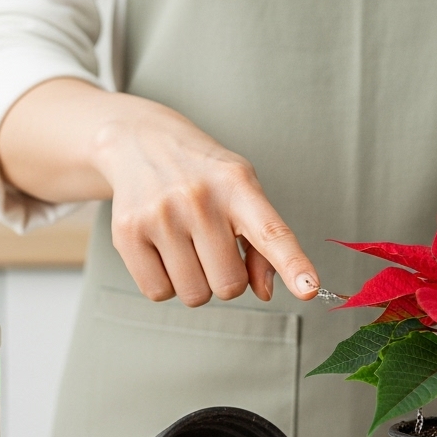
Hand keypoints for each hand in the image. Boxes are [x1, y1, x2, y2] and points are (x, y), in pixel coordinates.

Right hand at [95, 106, 319, 305]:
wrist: (139, 142)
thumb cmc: (203, 175)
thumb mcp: (243, 191)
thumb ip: (263, 242)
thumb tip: (265, 292)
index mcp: (237, 185)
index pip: (271, 232)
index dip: (293, 264)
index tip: (310, 289)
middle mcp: (198, 199)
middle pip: (229, 285)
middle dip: (226, 279)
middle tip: (213, 248)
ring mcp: (159, 216)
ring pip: (194, 294)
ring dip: (196, 282)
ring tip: (187, 246)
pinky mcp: (127, 233)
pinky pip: (158, 292)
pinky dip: (166, 284)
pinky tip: (164, 252)